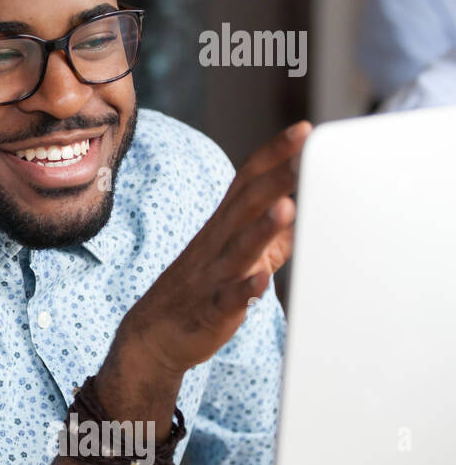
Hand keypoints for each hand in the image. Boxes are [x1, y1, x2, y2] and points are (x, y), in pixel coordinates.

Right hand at [116, 120, 311, 380]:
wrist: (155, 334)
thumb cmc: (204, 289)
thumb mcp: (239, 253)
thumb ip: (273, 231)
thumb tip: (309, 205)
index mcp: (225, 225)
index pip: (249, 180)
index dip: (275, 154)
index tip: (304, 130)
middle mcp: (217, 243)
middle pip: (247, 205)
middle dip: (277, 179)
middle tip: (305, 154)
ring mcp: (213, 276)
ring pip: (239, 248)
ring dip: (262, 228)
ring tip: (286, 208)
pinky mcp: (211, 310)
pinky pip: (228, 299)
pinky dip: (245, 289)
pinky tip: (261, 281)